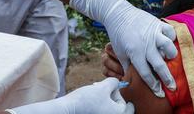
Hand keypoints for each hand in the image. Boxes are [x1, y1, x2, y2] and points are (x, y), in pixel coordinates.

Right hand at [11, 78, 134, 113]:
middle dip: (111, 97)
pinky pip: (101, 112)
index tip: (108, 89)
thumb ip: (113, 83)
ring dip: (104, 101)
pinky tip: (90, 101)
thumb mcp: (102, 87)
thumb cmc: (86, 100)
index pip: (127, 105)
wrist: (67, 111)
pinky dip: (98, 107)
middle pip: (119, 109)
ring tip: (94, 93)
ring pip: (109, 110)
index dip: (118, 93)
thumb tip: (117, 82)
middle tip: (101, 90)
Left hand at [69, 0, 177, 96]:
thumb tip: (132, 80)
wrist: (119, 14)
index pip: (146, 74)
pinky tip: (169, 42)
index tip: (159, 93)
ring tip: (170, 58)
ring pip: (169, 47)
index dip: (153, 85)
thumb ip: (128, 67)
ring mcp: (153, 33)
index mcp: (135, 53)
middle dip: (167, 79)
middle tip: (173, 87)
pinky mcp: (157, 24)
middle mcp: (146, 44)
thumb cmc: (118, 35)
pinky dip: (172, 38)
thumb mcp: (120, 53)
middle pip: (160, 65)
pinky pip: (170, 32)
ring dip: (171, 55)